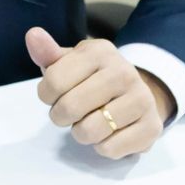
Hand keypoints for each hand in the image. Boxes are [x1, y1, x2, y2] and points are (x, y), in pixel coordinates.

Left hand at [24, 28, 176, 158]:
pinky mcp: (152, 128)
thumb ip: (47, 53)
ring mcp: (142, 99)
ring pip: (89, 131)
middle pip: (69, 108)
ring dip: (81, 133)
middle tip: (69, 112)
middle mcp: (125, 72)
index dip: (46, 95)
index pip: (54, 81)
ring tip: (89, 121)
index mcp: (100, 51)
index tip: (55, 94)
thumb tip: (33, 35)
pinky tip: (109, 133)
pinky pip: (110, 149)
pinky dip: (102, 146)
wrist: (135, 95)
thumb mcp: (69, 63)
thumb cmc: (91, 78)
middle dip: (60, 116)